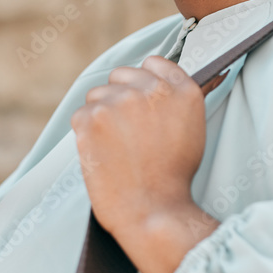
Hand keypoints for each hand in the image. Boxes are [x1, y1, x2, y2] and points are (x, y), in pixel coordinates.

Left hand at [71, 56, 222, 239]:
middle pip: (121, 74)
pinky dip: (86, 133)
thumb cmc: (173, 177)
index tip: (140, 98)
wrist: (152, 209)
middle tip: (125, 129)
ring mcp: (119, 101)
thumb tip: (158, 80)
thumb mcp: (192, 128)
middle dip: (120, 96)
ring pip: (97, 94)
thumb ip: (175, 99)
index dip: (144, 80)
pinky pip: (81, 115)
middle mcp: (150, 89)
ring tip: (115, 146)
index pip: (153, 63)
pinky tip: (102, 153)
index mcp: (180, 90)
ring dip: (101, 114)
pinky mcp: (91, 117)